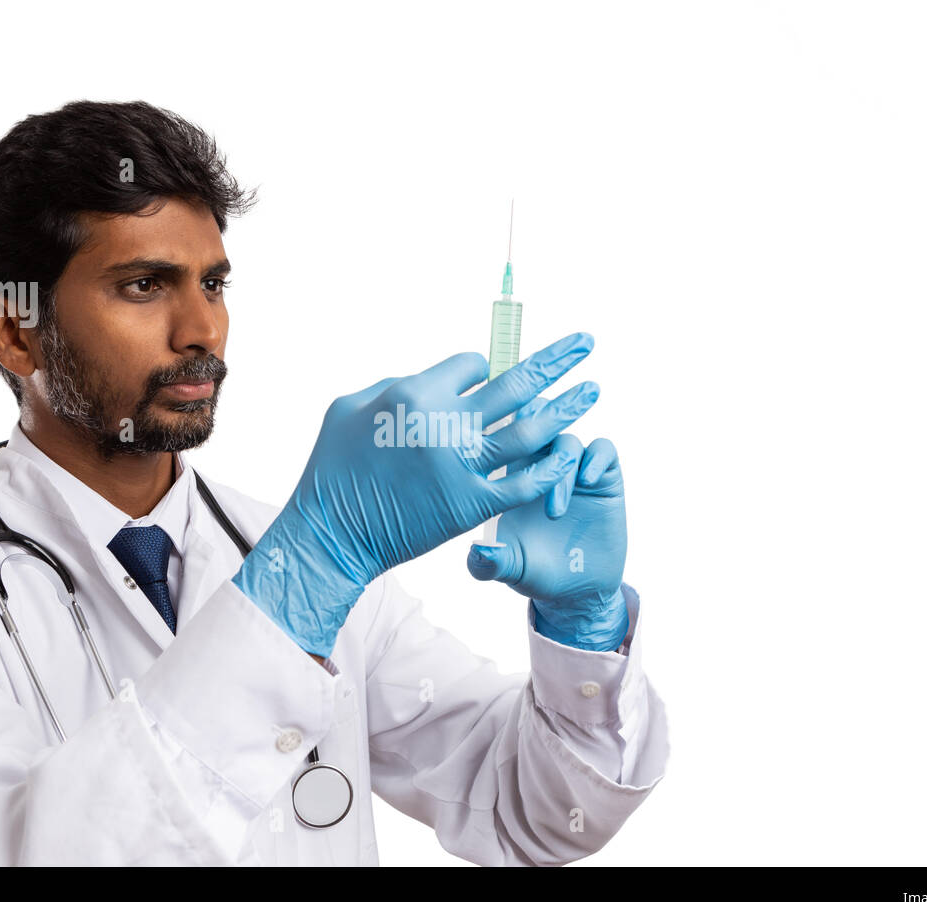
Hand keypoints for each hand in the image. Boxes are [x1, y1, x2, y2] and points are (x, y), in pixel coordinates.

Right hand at [234, 332, 603, 656]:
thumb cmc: (333, 468)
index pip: (472, 364)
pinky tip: (569, 455)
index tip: (488, 377)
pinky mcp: (470, 504)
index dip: (485, 368)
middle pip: (515, 383)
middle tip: (586, 343)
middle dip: (556, 360)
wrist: (333, 533)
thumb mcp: (352, 406)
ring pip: (529, 429)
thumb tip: (440, 378)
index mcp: (414, 393)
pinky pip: (522, 483)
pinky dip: (548, 468)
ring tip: (593, 389)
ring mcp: (461, 465)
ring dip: (567, 408)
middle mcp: (444, 423)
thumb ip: (398, 384)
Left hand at [466, 398, 628, 651]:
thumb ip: (489, 562)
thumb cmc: (534, 571)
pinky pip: (603, 449)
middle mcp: (542, 464)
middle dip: (531, 431)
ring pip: (566, 441)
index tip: (491, 460)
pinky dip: (596, 459)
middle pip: (535, 419)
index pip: (500, 435)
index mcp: (510, 475)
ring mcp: (575, 468)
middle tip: (529, 461)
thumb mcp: (508, 568)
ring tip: (555, 512)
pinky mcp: (605, 478)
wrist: (576, 589)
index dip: (496, 436)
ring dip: (560, 467)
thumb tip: (476, 552)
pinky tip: (588, 483)